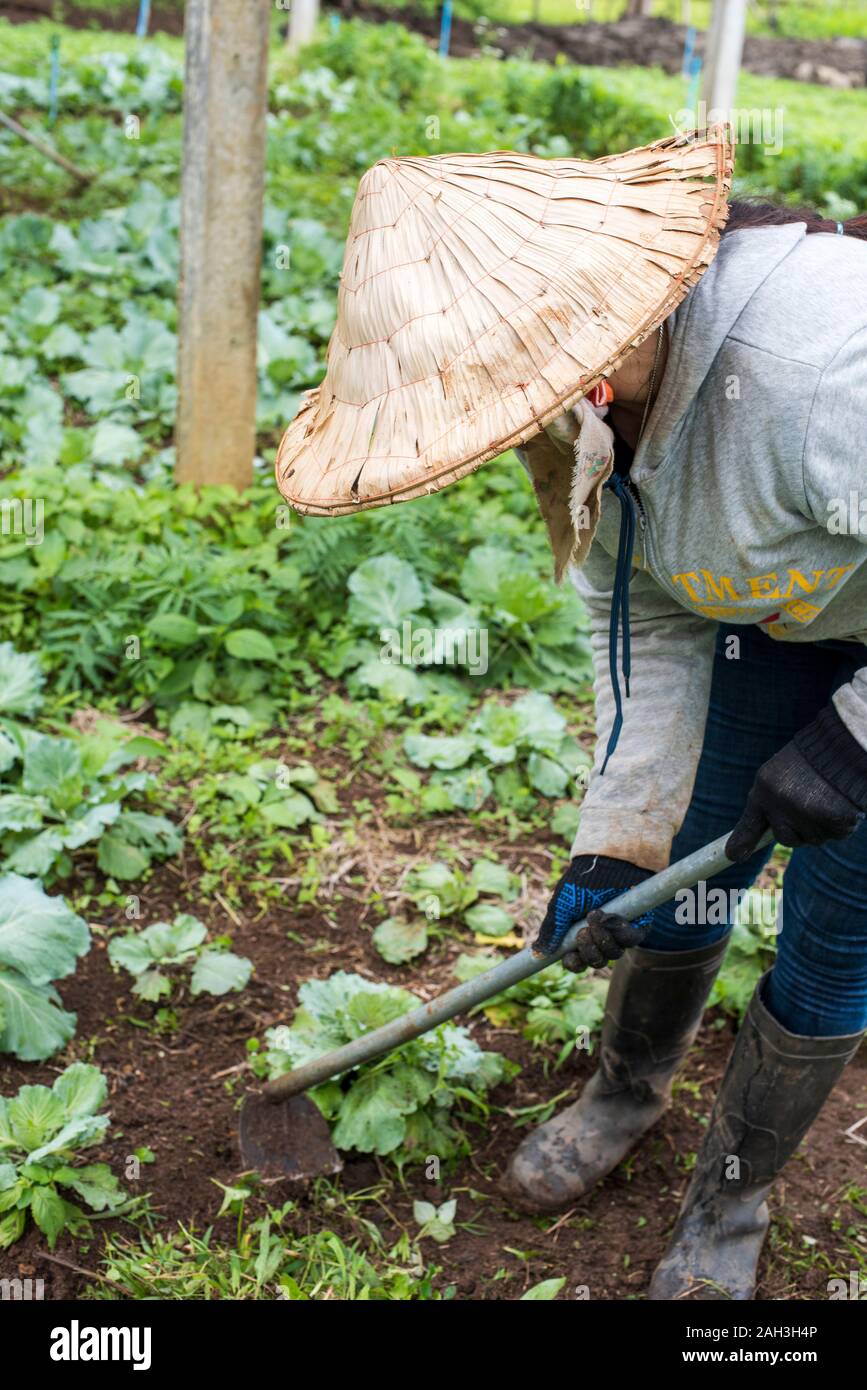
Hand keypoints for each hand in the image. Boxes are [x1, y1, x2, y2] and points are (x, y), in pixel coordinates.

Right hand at [533, 854, 654, 973]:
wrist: (605, 862)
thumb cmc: (581, 882)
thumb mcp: (560, 906)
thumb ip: (550, 931)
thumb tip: (537, 954)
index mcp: (579, 936)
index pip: (577, 961)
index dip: (574, 963)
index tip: (570, 956)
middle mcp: (600, 938)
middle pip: (597, 962)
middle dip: (589, 951)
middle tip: (583, 931)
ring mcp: (619, 933)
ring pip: (614, 954)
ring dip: (603, 938)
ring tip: (595, 915)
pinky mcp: (637, 925)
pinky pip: (631, 941)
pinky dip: (619, 931)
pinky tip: (610, 915)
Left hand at [726, 704, 866, 861]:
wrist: (843, 748)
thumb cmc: (808, 762)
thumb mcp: (776, 776)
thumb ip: (765, 804)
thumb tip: (742, 844)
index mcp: (765, 791)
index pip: (749, 824)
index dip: (742, 843)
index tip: (734, 856)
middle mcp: (783, 806)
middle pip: (786, 839)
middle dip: (796, 830)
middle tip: (807, 805)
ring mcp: (809, 816)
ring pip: (813, 839)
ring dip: (820, 826)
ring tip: (825, 797)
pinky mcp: (834, 822)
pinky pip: (835, 835)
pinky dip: (839, 824)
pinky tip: (839, 802)